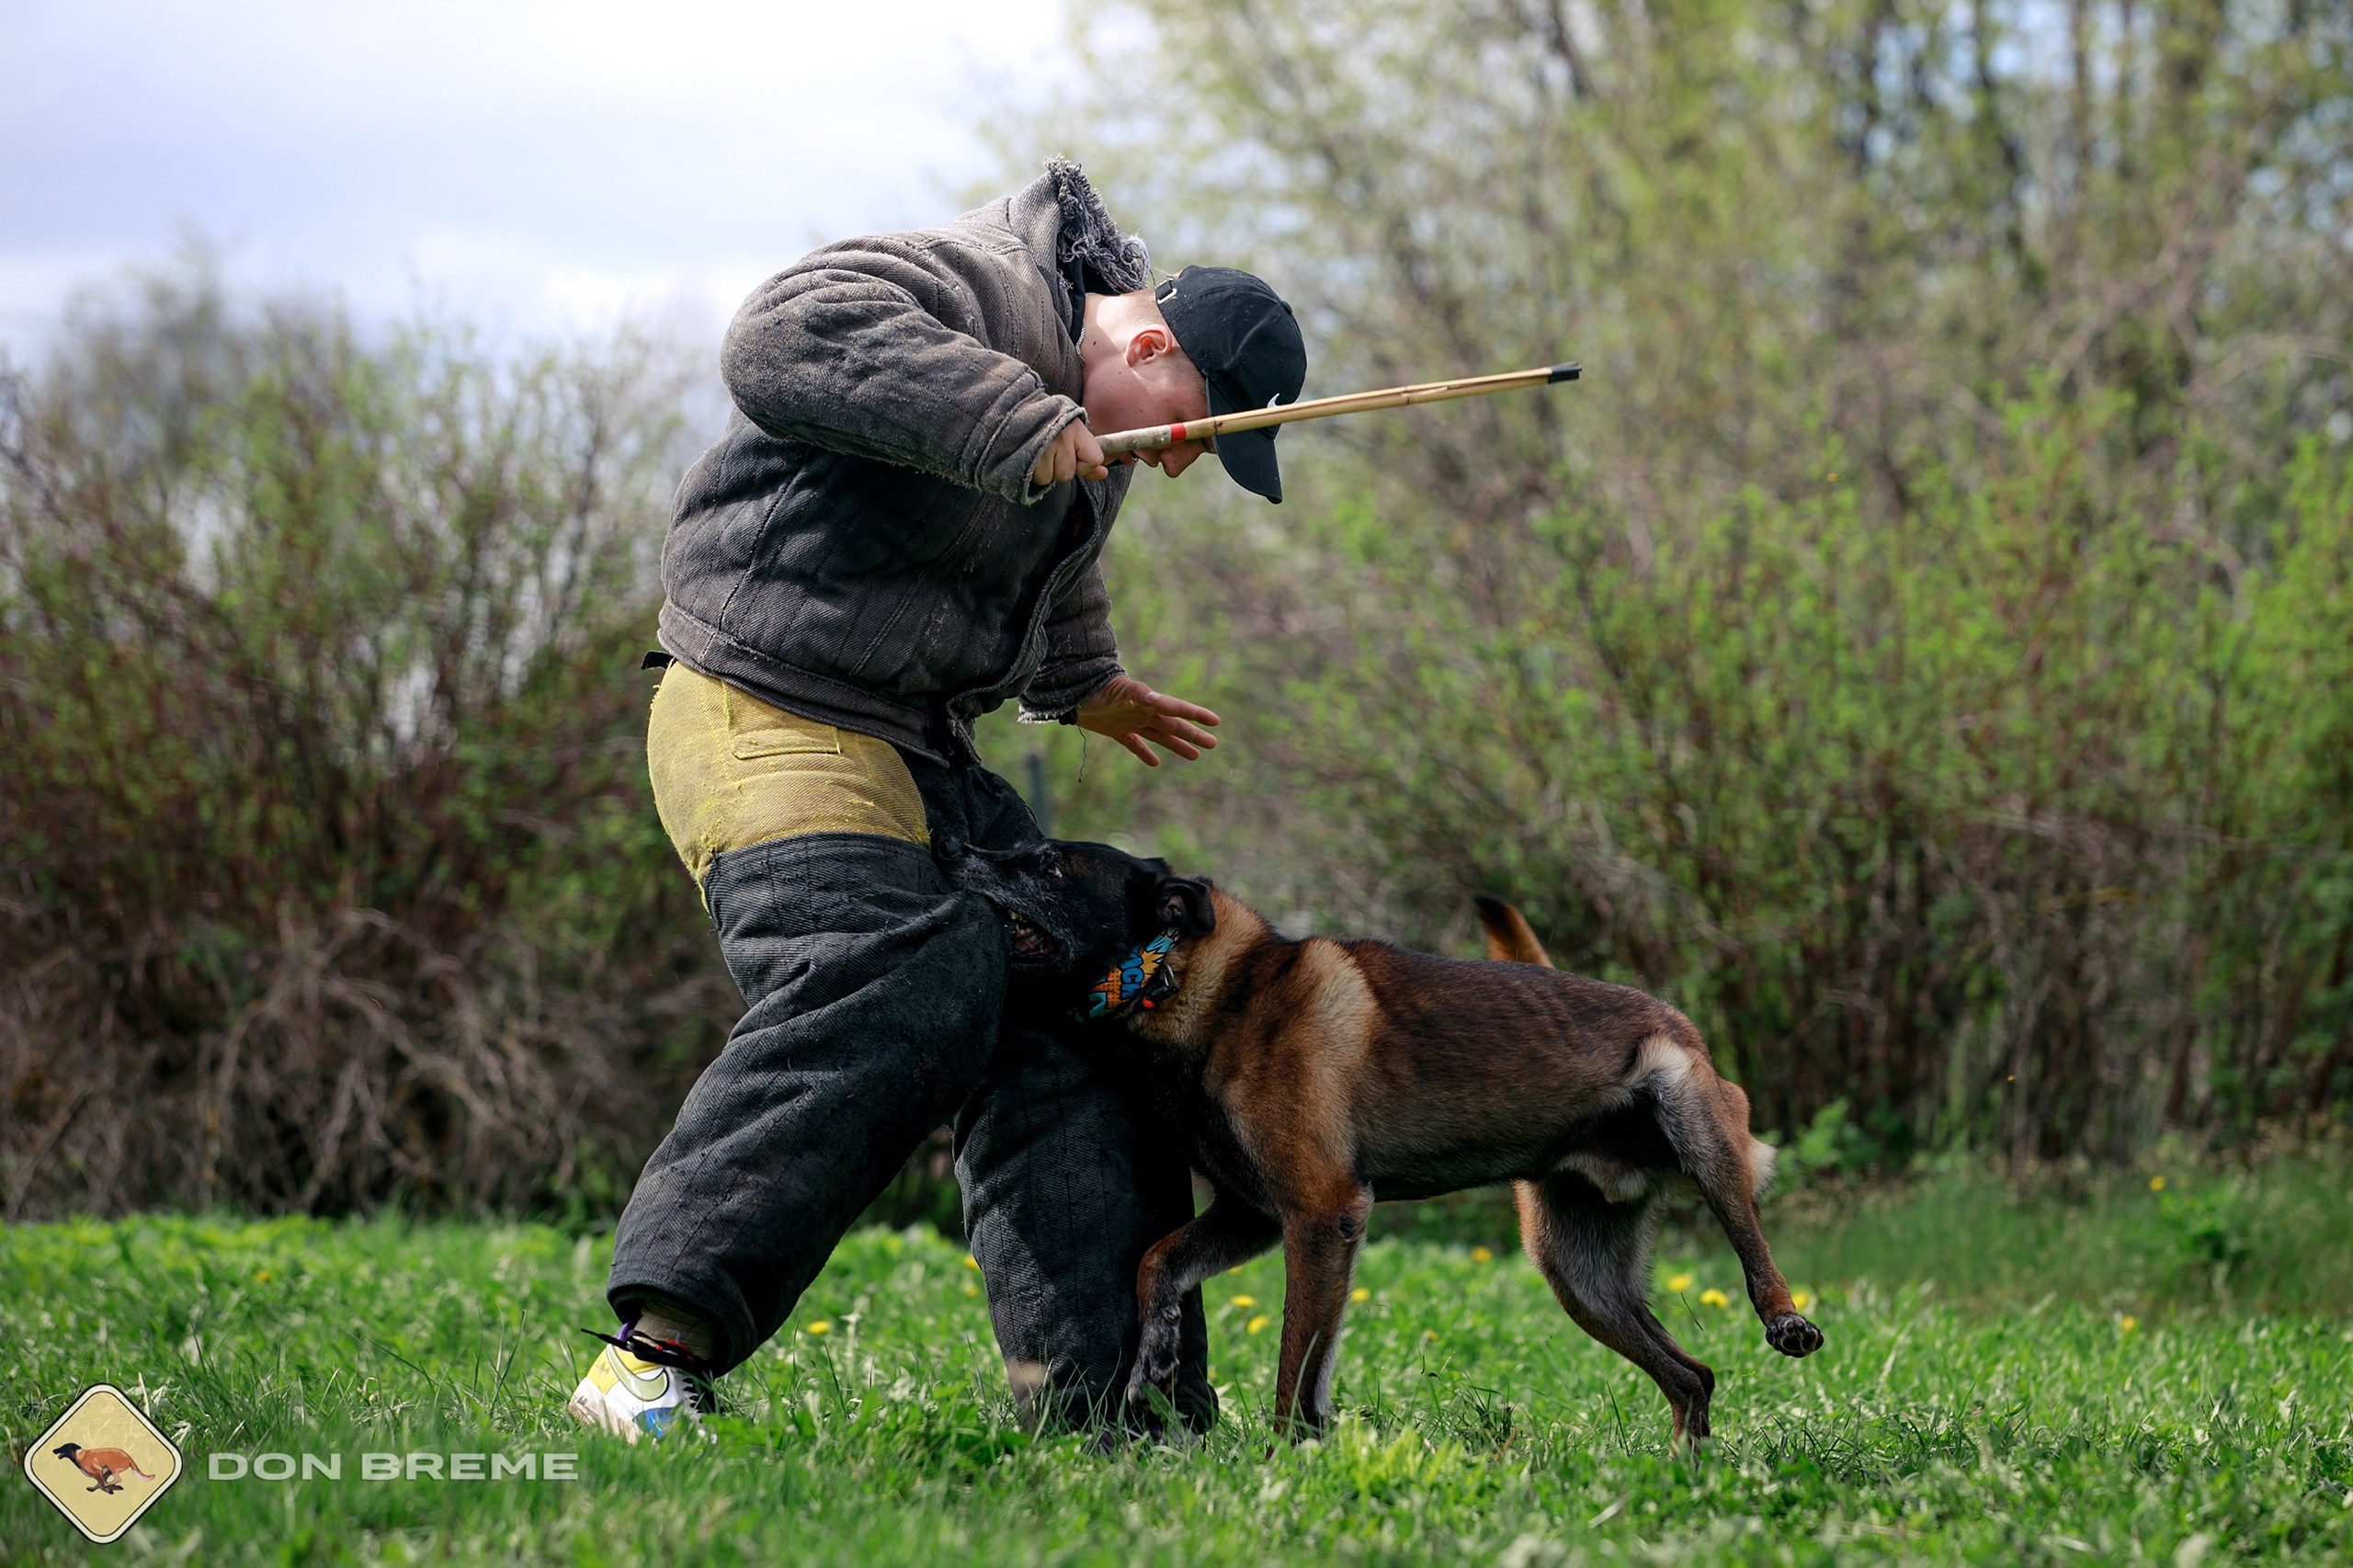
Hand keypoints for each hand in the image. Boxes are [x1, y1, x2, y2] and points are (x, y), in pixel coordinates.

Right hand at [1031, 420, 1109, 486]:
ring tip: (1038, 453)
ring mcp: (1042, 447)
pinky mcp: (1025, 456)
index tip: (1073, 455)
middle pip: (1067, 474)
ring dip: (1043, 471)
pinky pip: (1036, 479)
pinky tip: (1029, 458)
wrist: (1013, 411)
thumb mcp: (1072, 433)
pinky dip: (1032, 473)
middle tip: (1049, 451)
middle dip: (1058, 468)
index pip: (1095, 459)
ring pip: (1049, 478)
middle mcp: (1061, 437)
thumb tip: (1103, 474)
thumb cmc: (1047, 423)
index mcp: (1075, 428)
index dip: (1084, 464)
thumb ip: (1088, 456)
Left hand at [1075, 675, 1220, 766]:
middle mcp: (1144, 712)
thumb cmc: (1100, 689)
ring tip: (1195, 756)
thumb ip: (1141, 694)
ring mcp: (1131, 722)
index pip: (1178, 709)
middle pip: (1174, 725)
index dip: (1196, 715)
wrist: (1074, 692)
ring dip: (1177, 746)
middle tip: (1213, 743)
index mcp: (1150, 703)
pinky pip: (1134, 744)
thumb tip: (1158, 699)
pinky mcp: (1116, 730)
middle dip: (1193, 735)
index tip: (1215, 722)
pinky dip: (1144, 753)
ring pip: (1159, 736)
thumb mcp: (1122, 691)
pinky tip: (1154, 763)